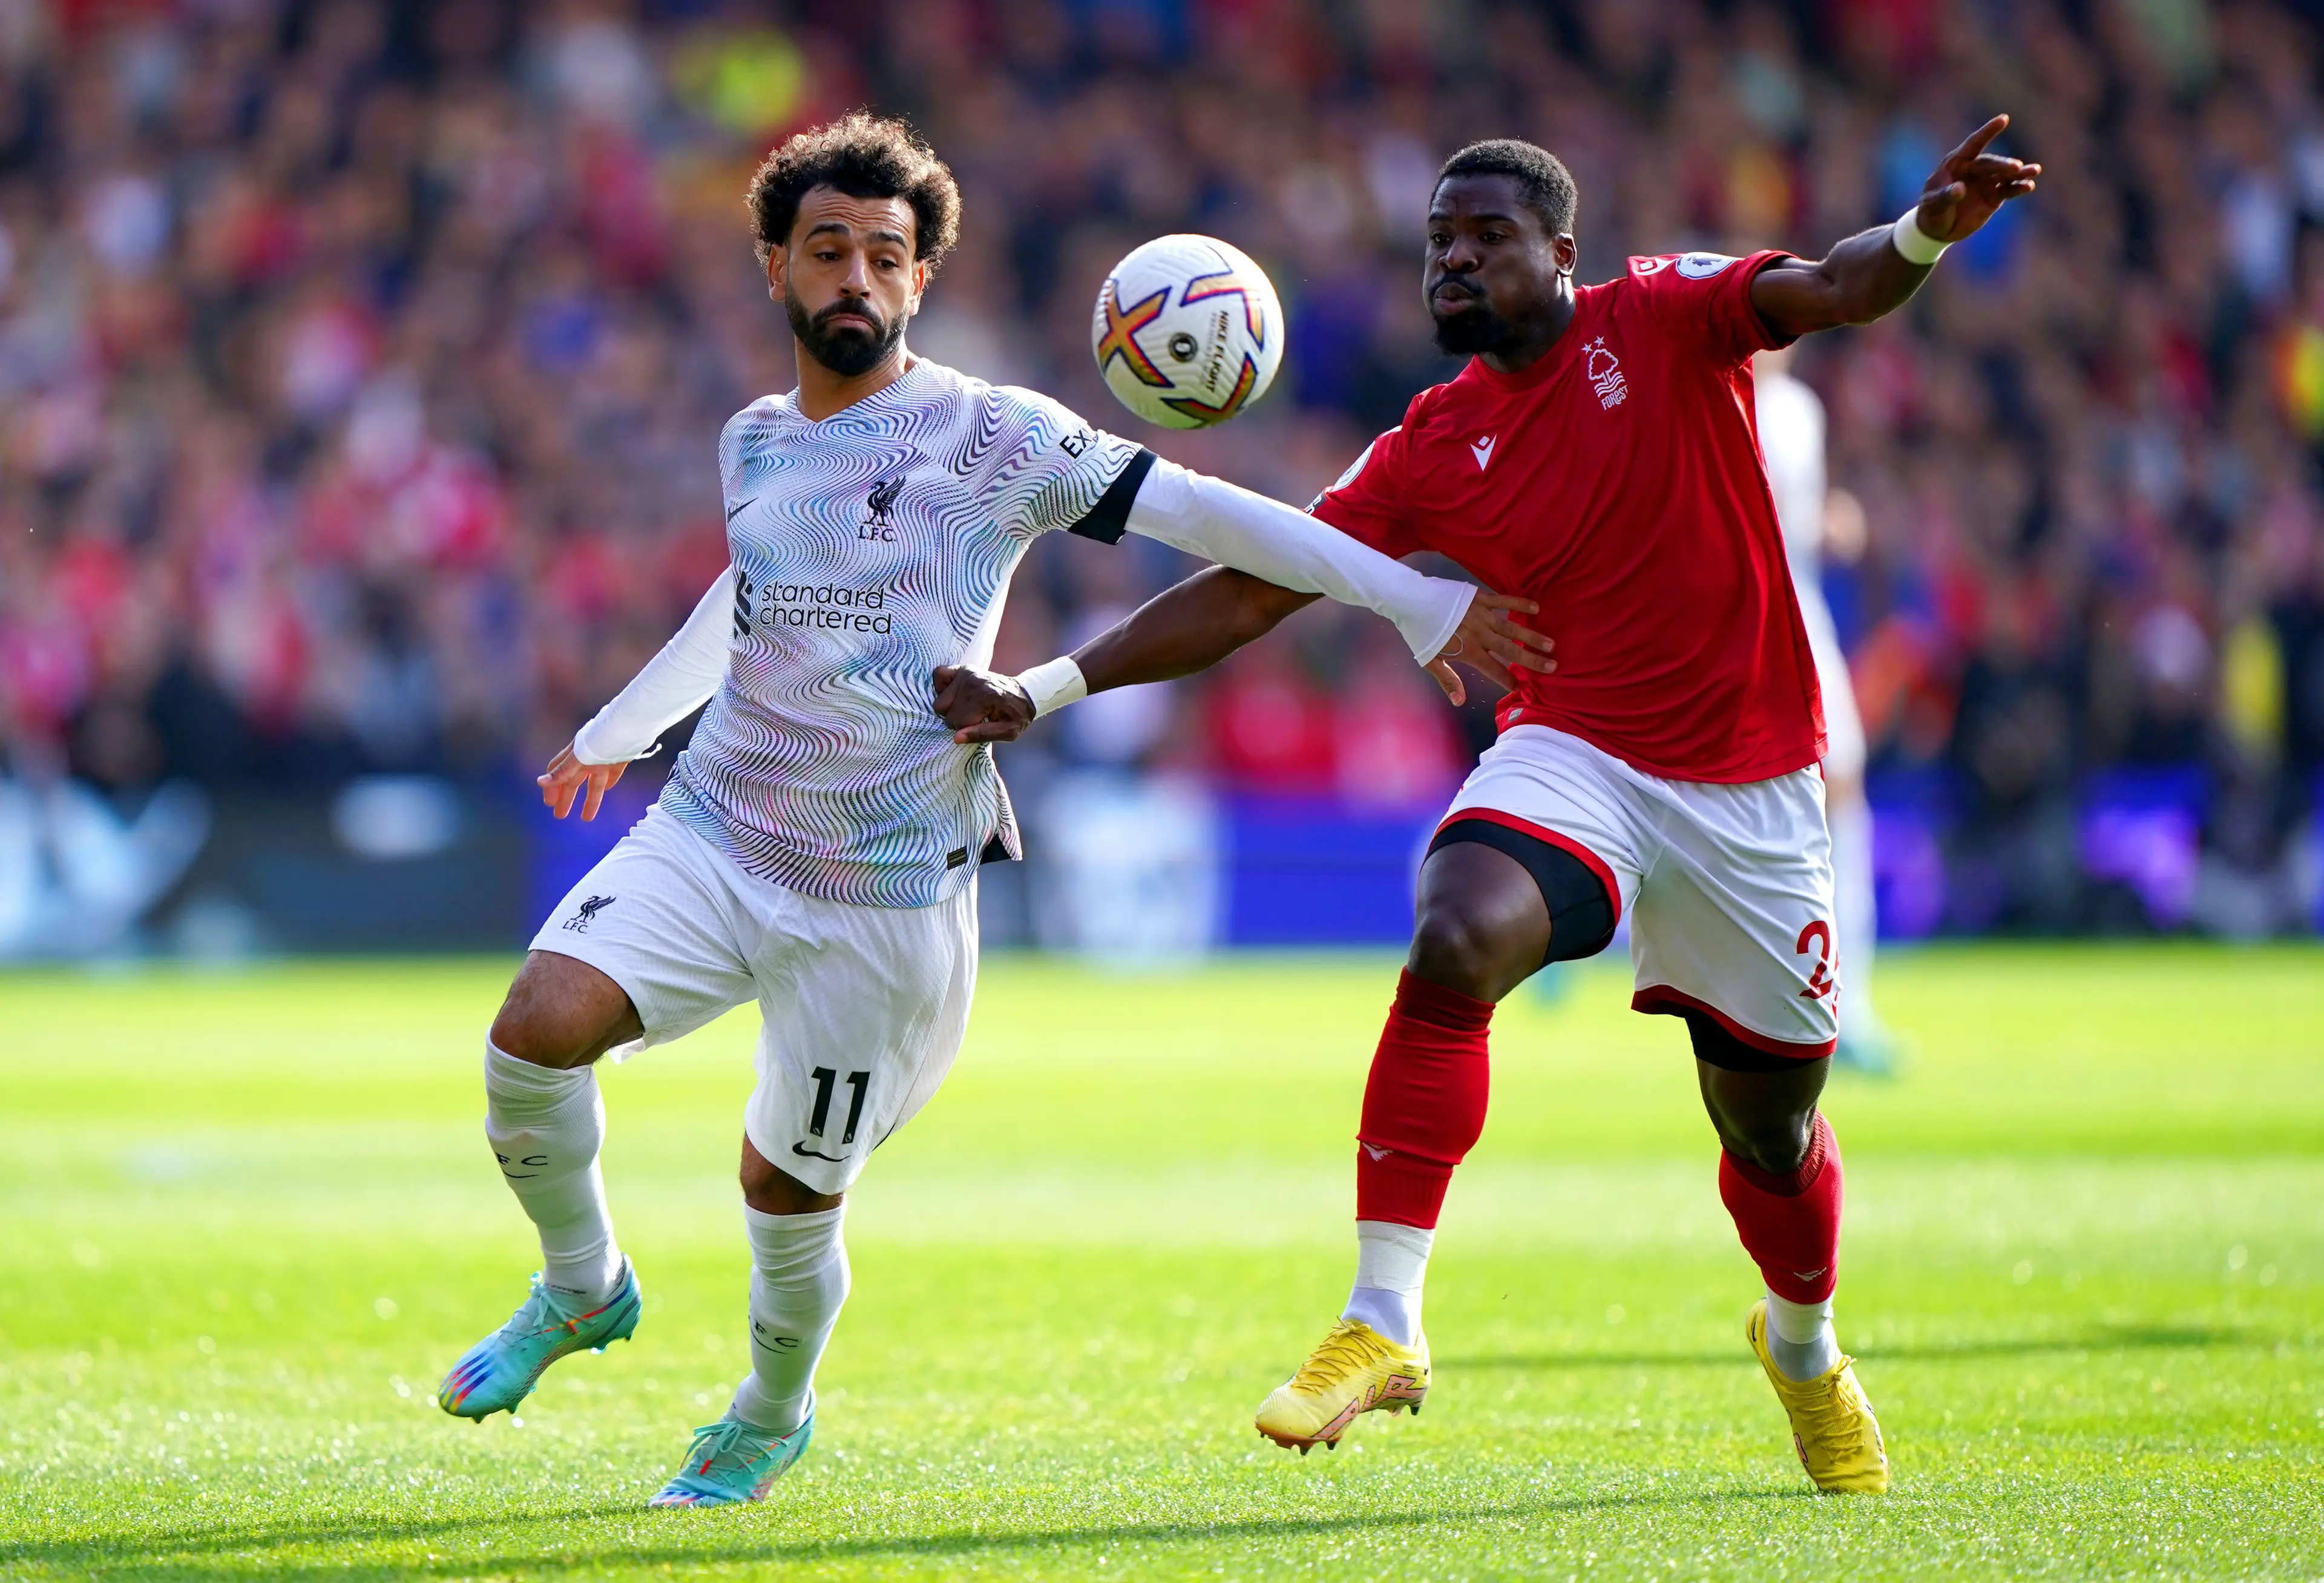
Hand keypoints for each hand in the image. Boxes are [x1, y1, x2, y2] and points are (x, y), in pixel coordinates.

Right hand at [538, 741, 627, 819]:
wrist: (630, 726)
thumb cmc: (602, 739)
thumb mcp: (580, 757)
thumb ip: (562, 771)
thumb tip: (540, 782)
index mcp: (575, 755)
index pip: (558, 773)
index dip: (552, 787)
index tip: (548, 803)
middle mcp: (587, 758)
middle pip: (573, 781)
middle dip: (566, 798)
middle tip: (559, 816)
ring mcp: (603, 759)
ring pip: (594, 783)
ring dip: (589, 800)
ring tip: (586, 818)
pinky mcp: (620, 759)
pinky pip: (612, 773)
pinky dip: (609, 782)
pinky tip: (608, 789)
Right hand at [934, 664, 1036, 743]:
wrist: (1024, 694)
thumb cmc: (1016, 715)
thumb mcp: (1008, 732)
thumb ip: (982, 735)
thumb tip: (956, 738)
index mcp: (985, 698)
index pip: (957, 722)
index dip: (965, 729)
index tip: (979, 725)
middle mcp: (972, 683)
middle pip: (945, 712)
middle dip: (956, 719)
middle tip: (973, 717)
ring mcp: (966, 673)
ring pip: (939, 701)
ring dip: (950, 707)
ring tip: (966, 707)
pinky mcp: (962, 669)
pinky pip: (938, 675)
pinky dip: (941, 687)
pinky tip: (954, 695)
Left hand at [1424, 589, 1556, 706]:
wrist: (1410, 601)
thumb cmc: (1419, 633)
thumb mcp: (1429, 660)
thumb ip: (1447, 680)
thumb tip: (1460, 702)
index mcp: (1467, 651)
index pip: (1493, 669)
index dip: (1509, 680)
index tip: (1524, 688)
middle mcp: (1479, 634)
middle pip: (1509, 650)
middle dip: (1531, 660)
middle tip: (1552, 667)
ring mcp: (1481, 615)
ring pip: (1512, 627)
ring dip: (1532, 636)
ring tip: (1550, 644)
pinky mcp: (1480, 598)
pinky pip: (1504, 601)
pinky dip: (1520, 603)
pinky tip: (1536, 607)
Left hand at [1915, 115, 2039, 244]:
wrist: (1937, 230)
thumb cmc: (1930, 213)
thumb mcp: (1932, 206)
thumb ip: (1945, 196)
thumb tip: (1960, 188)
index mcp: (1955, 164)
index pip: (1973, 144)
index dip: (1988, 132)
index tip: (2003, 119)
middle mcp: (1973, 169)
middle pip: (1991, 163)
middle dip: (2004, 164)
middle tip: (2016, 167)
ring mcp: (1985, 182)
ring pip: (2004, 174)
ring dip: (2019, 172)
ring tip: (2034, 171)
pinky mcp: (1993, 196)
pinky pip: (2008, 189)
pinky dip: (2019, 187)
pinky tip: (2029, 186)